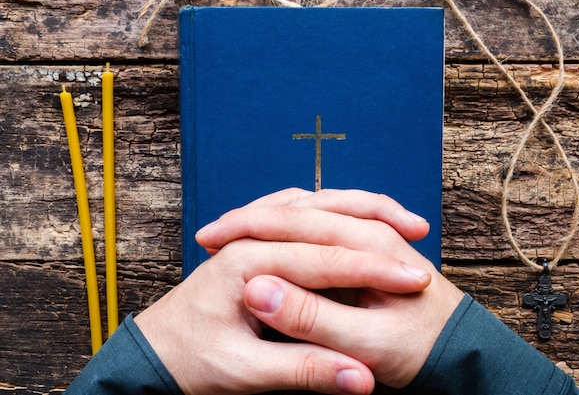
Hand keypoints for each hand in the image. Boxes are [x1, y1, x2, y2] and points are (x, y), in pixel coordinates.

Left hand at [135, 190, 431, 394]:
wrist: (155, 351)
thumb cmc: (190, 360)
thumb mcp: (244, 373)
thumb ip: (303, 369)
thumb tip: (357, 378)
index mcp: (245, 262)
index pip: (324, 258)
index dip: (374, 269)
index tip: (416, 282)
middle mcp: (250, 239)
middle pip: (324, 219)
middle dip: (375, 229)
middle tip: (419, 238)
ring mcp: (253, 236)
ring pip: (315, 206)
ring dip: (358, 209)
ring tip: (401, 220)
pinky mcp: (258, 244)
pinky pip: (302, 215)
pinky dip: (334, 214)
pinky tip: (356, 223)